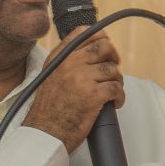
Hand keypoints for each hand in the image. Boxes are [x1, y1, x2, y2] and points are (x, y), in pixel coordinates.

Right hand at [23, 27, 125, 154]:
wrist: (45, 133)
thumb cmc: (48, 110)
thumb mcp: (49, 77)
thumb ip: (65, 62)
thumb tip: (89, 53)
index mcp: (58, 58)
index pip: (84, 32)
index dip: (100, 38)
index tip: (104, 50)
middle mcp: (69, 64)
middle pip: (104, 46)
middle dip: (113, 59)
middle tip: (111, 71)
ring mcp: (82, 78)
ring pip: (113, 69)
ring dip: (117, 81)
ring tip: (111, 92)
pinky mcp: (93, 95)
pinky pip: (117, 88)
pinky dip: (120, 97)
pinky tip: (114, 103)